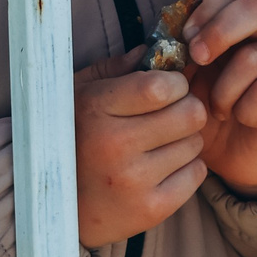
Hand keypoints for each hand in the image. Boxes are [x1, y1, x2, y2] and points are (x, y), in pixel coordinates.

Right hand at [73, 49, 207, 246]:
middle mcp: (115, 145)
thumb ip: (118, 68)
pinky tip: (164, 168)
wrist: (59, 209)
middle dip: (187, 108)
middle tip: (171, 115)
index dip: (175, 83)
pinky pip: (197, 174)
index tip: (168, 88)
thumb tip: (159, 46)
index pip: (161, 87)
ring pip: (195, 143)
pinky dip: (188, 168)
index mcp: (97, 110)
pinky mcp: (150, 210)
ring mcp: (134, 181)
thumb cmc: (72, 139)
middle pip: (189, 113)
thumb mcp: (80, 94)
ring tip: (161, 144)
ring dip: (185, 140)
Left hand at [179, 0, 256, 198]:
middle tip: (198, 58)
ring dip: (225, 87)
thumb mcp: (181, 83)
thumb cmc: (205, 116)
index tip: (184, 38)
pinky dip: (246, 108)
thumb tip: (153, 43)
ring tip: (217, 109)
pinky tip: (242, 119)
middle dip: (220, 31)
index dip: (207, 8)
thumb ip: (171, 57)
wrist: (229, 163)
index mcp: (239, 29)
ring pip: (255, 55)